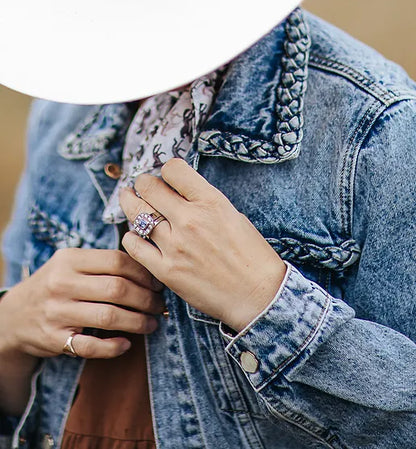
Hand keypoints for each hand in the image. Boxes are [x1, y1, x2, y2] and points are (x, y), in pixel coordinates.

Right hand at [0, 249, 164, 360]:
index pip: (117, 262)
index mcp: (70, 259)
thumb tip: (150, 272)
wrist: (14, 315)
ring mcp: (57, 312)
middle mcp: (62, 283)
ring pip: (109, 317)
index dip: (144, 274)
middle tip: (159, 305)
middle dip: (146, 299)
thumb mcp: (71, 264)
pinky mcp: (54, 339)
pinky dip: (113, 347)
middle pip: (118, 289)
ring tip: (151, 323)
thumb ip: (103, 263)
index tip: (157, 284)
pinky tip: (126, 343)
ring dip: (138, 322)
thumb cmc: (56, 285)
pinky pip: (91, 346)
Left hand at [120, 158, 286, 332]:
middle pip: (149, 186)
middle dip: (142, 182)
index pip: (173, 169)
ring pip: (137, 213)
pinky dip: (130, 237)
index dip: (167, 170)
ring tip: (128, 199)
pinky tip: (134, 235)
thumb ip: (204, 201)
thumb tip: (179, 192)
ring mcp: (175, 245)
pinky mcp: (166, 270)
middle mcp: (190, 220)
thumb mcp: (233, 215)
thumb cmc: (251, 255)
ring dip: (130, 203)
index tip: (166, 177)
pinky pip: (134, 246)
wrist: (257, 295)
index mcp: (211, 202)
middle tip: (141, 185)